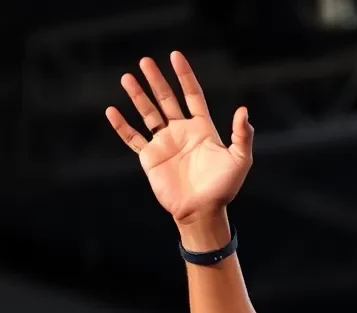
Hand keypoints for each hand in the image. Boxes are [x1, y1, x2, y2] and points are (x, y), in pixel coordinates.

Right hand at [105, 53, 252, 226]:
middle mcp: (181, 132)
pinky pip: (133, 138)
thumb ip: (242, 136)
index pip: (192, 96)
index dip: (184, 76)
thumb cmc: (223, 188)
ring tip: (127, 78)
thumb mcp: (239, 161)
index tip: (175, 56)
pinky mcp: (150, 157)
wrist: (202, 211)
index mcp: (202, 129)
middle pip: (166, 100)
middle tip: (146, 61)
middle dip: (156, 81)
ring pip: (148, 113)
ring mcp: (164, 143)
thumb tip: (244, 111)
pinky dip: (122, 126)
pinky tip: (112, 111)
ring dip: (137, 96)